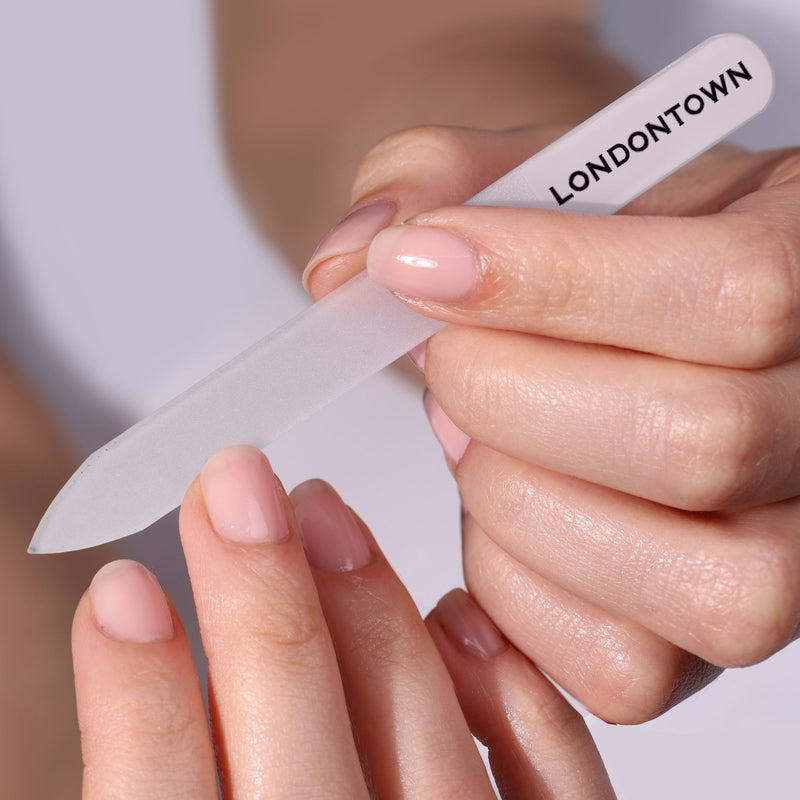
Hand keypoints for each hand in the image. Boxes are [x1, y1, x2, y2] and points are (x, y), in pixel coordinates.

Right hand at [72, 445, 614, 798]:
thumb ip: (173, 780)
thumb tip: (156, 681)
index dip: (133, 701)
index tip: (118, 591)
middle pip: (296, 754)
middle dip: (254, 603)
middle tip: (230, 484)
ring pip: (421, 741)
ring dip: (364, 610)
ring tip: (318, 508)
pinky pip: (552, 786)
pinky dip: (506, 695)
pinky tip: (455, 613)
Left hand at [302, 125, 799, 723]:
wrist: (614, 317)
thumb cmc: (582, 248)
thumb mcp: (518, 173)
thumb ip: (433, 181)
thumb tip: (346, 270)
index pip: (735, 293)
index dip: (548, 283)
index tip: (415, 264)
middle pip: (698, 443)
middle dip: (510, 400)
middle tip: (445, 363)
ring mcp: (791, 549)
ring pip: (691, 584)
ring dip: (519, 503)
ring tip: (471, 438)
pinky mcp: (716, 625)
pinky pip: (628, 668)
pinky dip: (519, 592)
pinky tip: (493, 514)